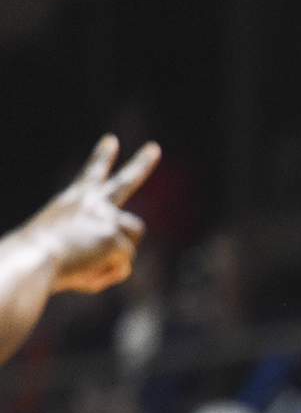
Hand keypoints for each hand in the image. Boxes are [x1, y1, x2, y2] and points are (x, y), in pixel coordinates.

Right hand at [22, 135, 158, 294]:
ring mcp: (107, 218)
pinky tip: (86, 269)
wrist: (32, 259)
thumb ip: (96, 249)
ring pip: (132, 238)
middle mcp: (93, 203)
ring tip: (90, 259)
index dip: (102, 157)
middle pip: (125, 182)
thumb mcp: (67, 249)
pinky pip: (122, 264)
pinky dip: (107, 272)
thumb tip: (124, 261)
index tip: (112, 140)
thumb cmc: (42, 260)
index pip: (91, 175)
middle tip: (155, 148)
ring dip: (120, 251)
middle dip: (142, 164)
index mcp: (73, 200)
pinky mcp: (116, 237)